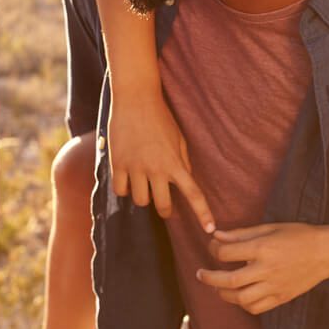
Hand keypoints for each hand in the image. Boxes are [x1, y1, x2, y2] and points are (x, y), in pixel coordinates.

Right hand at [109, 91, 214, 231]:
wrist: (136, 98)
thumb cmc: (161, 117)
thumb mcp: (179, 138)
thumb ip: (183, 161)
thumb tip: (185, 180)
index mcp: (175, 163)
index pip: (194, 194)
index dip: (203, 214)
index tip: (210, 229)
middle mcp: (156, 169)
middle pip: (163, 206)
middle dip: (165, 210)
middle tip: (165, 205)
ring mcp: (136, 168)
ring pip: (140, 201)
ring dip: (143, 196)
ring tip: (143, 184)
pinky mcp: (118, 164)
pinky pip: (120, 190)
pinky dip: (124, 189)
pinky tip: (127, 179)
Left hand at [197, 223, 328, 314]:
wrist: (326, 252)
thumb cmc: (298, 235)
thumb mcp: (270, 228)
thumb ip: (241, 234)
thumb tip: (217, 235)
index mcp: (262, 248)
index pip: (227, 253)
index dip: (214, 249)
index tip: (212, 247)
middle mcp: (266, 269)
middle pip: (229, 280)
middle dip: (210, 278)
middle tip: (200, 274)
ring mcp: (274, 286)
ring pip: (241, 298)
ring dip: (224, 293)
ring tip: (218, 286)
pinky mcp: (281, 297)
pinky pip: (256, 307)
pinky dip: (243, 304)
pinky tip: (239, 295)